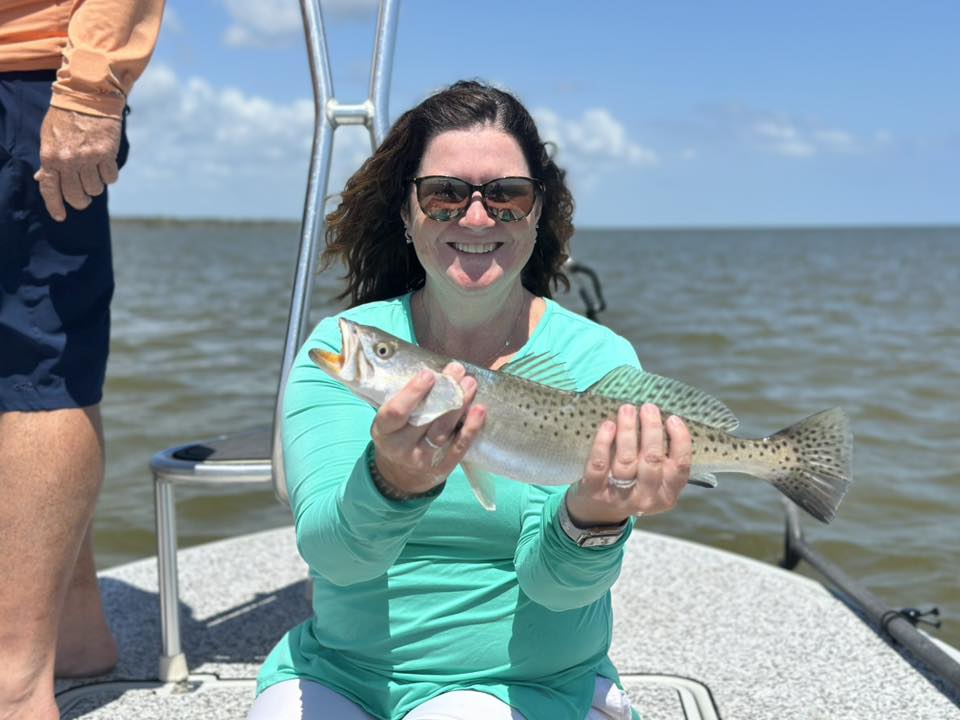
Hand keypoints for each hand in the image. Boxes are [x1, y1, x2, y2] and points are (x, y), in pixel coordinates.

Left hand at [33, 107, 121, 221]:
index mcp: (50, 157)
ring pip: (95, 189)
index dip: (55, 206)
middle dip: (80, 200)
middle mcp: (68, 160)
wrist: (87, 96)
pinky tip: (106, 165)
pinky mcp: (106, 154)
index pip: (50, 190)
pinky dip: (109, 175)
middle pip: (75, 195)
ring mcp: (88, 158)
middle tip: (83, 198)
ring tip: (94, 173)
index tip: (61, 216)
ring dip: (96, 185)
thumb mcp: (48, 138)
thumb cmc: (65, 117)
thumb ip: (48, 161)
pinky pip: (110, 178)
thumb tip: (41, 179)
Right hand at [370, 362, 485, 494]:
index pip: (396, 413)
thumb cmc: (399, 433)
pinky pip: (459, 447)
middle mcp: (401, 447)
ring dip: (459, 405)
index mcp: (385, 431)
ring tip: (470, 383)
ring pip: (443, 432)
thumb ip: (405, 399)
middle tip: (456, 369)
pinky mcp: (442, 467)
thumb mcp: (391, 419)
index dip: (412, 393)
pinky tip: (479, 410)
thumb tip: (434, 369)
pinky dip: (471, 429)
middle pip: (424, 419)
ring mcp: (422, 459)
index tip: (429, 374)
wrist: (402, 474)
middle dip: (443, 392)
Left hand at [566, 403, 690, 525]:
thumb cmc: (632, 485)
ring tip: (627, 410)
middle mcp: (645, 498)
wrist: (598, 512)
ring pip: (626, 460)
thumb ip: (660, 457)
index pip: (680, 467)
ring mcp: (619, 496)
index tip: (672, 419)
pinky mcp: (595, 491)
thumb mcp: (654, 480)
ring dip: (628, 431)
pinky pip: (600, 464)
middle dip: (651, 430)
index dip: (679, 441)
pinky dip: (603, 442)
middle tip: (648, 408)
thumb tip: (660, 418)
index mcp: (667, 494)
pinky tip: (608, 425)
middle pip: (652, 460)